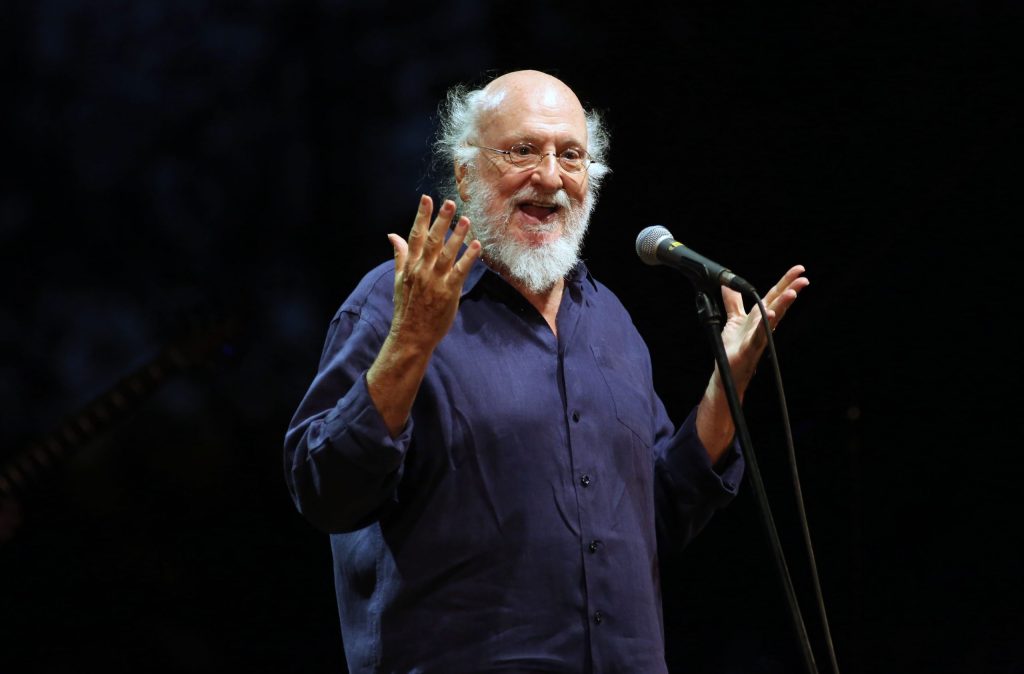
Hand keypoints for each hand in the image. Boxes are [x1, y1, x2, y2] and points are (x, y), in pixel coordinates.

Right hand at [387, 195, 480, 351]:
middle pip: (431, 240)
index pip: (415, 235)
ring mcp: (435, 280)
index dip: (421, 216)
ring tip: (466, 219)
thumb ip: (400, 255)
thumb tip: (392, 235)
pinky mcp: (448, 292)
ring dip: (457, 235)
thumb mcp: (398, 279)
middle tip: (450, 202)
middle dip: (441, 220)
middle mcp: (422, 270)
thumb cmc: (407, 307)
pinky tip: (477, 246)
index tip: (427, 199)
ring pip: (446, 253)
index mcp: (410, 266)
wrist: (411, 334)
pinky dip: (469, 258)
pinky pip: (460, 271)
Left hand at [696, 265, 807, 459]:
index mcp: (759, 317)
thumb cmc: (733, 348)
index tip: (799, 269)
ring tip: (793, 292)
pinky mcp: (750, 348)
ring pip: (773, 318)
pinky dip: (765, 324)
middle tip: (804, 278)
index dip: (785, 282)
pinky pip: (758, 335)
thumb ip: (733, 302)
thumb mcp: (733, 320)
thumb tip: (727, 284)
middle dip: (791, 290)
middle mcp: (762, 326)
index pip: (774, 296)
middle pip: (778, 304)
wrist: (726, 373)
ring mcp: (758, 337)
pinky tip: (770, 313)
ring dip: (783, 306)